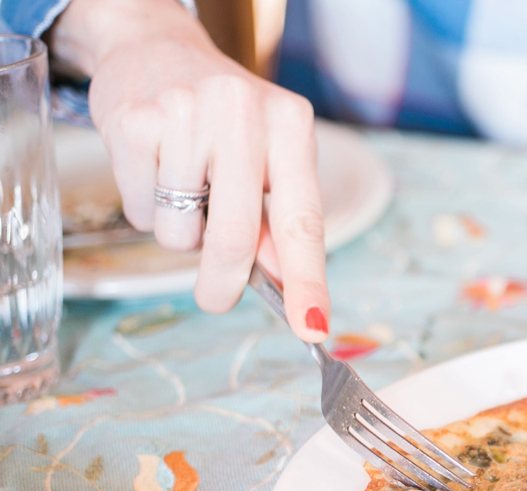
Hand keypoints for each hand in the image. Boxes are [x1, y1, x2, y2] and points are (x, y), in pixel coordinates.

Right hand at [51, 0, 329, 340]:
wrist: (154, 49)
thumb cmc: (225, 120)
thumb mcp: (268, 158)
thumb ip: (278, 221)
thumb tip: (287, 287)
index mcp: (291, 124)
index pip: (302, 220)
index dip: (307, 280)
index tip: (313, 326)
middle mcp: (243, 113)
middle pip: (235, 237)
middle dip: (224, 283)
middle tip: (216, 300)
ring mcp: (185, 113)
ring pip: (181, 232)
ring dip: (181, 234)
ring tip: (184, 187)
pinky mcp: (133, 122)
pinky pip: (142, 211)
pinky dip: (147, 210)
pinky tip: (154, 167)